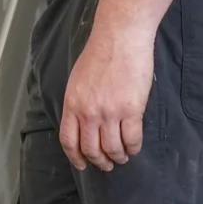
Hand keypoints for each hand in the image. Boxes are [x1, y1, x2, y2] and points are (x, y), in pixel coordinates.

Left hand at [60, 27, 152, 171]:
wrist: (119, 38)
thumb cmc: (99, 54)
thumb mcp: (78, 79)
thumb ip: (79, 102)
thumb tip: (83, 124)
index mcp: (72, 102)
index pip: (69, 139)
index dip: (75, 157)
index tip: (82, 165)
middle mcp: (88, 110)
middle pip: (91, 149)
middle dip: (100, 162)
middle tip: (107, 164)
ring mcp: (110, 112)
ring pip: (113, 149)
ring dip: (118, 157)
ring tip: (122, 155)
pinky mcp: (131, 111)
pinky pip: (133, 141)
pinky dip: (134, 148)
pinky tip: (134, 146)